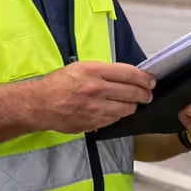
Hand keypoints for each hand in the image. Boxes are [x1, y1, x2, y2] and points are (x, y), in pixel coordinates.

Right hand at [32, 62, 154, 134]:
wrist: (39, 104)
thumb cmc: (59, 83)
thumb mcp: (81, 67)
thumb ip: (104, 71)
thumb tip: (127, 76)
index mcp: (94, 71)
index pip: (130, 73)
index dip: (145, 78)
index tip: (151, 81)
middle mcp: (97, 89)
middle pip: (133, 92)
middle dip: (145, 94)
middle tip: (147, 95)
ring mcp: (95, 108)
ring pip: (127, 109)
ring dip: (133, 106)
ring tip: (133, 103)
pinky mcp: (93, 123)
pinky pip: (115, 120)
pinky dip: (119, 116)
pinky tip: (117, 111)